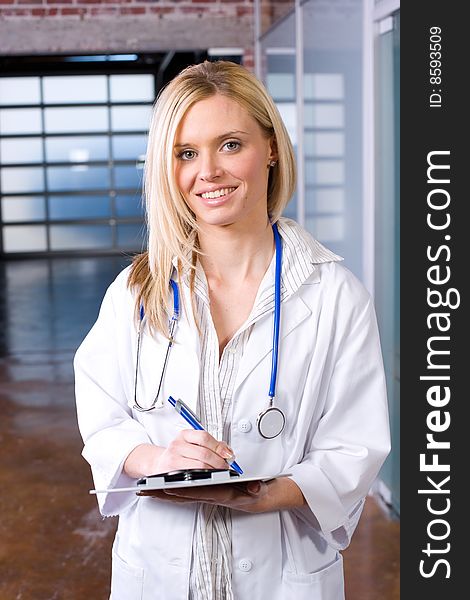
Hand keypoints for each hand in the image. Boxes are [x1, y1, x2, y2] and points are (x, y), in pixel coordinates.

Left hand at [138, 479, 268, 512]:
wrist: (252, 498)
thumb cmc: (251, 491)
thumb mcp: (257, 490)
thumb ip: (255, 489)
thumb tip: (255, 489)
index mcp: (220, 494)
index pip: (197, 491)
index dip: (181, 489)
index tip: (167, 486)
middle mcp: (209, 496)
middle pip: (182, 495)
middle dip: (164, 493)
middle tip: (146, 491)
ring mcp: (204, 495)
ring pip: (180, 495)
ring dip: (163, 494)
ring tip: (146, 491)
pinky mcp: (202, 492)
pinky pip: (182, 494)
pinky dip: (170, 492)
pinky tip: (159, 490)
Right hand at [154, 429, 233, 472]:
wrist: (159, 463)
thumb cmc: (180, 453)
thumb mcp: (193, 443)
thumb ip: (211, 444)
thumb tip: (227, 450)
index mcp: (185, 435)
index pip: (204, 437)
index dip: (219, 447)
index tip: (228, 454)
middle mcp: (177, 445)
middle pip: (204, 453)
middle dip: (219, 462)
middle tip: (225, 467)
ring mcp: (173, 459)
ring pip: (199, 466)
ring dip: (214, 471)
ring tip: (219, 473)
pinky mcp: (171, 473)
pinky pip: (192, 476)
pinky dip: (204, 478)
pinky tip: (208, 478)